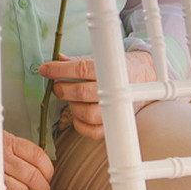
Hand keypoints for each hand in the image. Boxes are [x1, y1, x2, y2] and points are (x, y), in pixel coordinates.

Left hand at [39, 51, 155, 139]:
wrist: (145, 79)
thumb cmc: (118, 69)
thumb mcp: (99, 60)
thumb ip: (76, 61)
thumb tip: (56, 58)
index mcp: (109, 72)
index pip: (80, 69)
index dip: (59, 69)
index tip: (45, 69)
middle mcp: (113, 92)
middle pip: (81, 93)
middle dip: (62, 89)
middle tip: (57, 85)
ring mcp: (114, 111)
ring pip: (86, 114)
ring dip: (72, 106)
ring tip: (70, 98)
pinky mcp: (113, 126)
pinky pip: (91, 131)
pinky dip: (79, 123)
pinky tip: (77, 113)